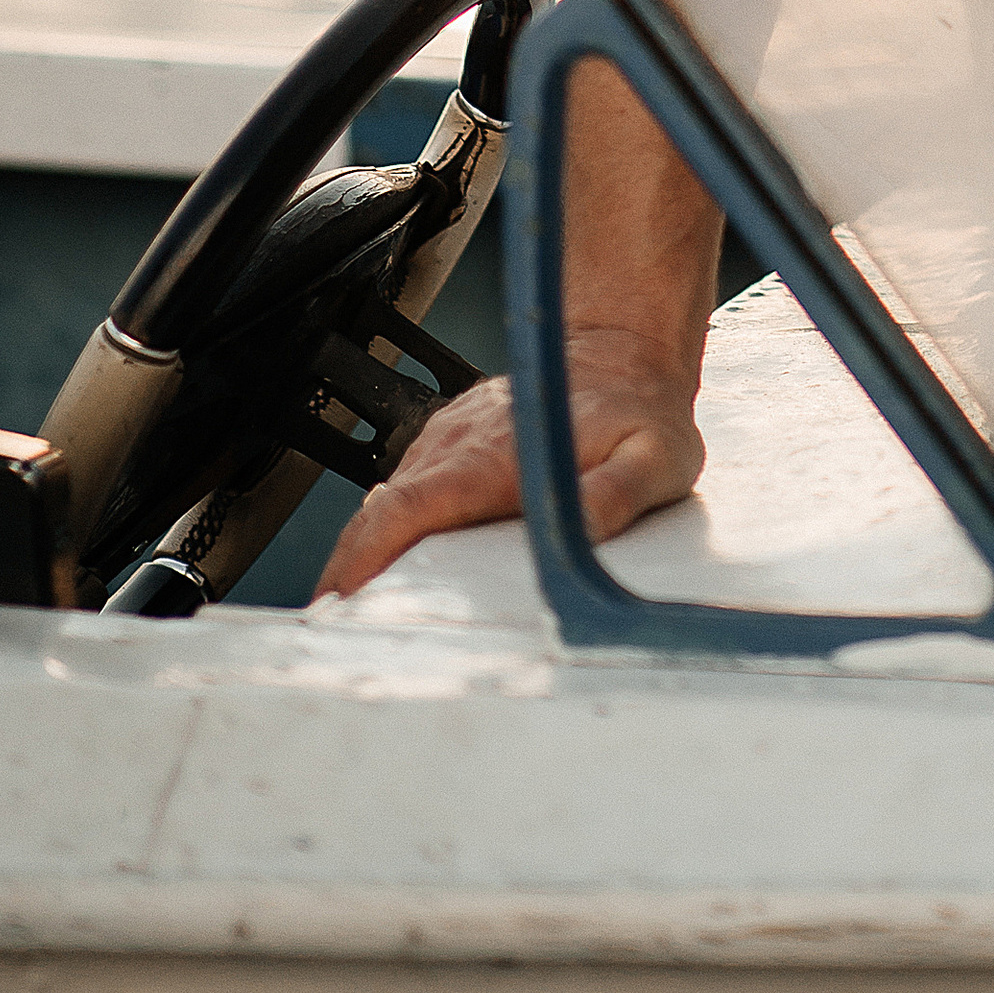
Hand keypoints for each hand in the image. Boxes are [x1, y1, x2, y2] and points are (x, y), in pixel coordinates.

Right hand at [312, 326, 705, 597]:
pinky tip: (394, 571)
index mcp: (496, 453)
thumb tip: (576, 536)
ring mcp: (452, 439)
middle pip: (380, 512)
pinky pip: (408, 488)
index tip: (342, 598)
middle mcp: (461, 441)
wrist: (627, 353)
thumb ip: (615, 496)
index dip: (367, 554)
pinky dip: (388, 530)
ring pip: (387, 501)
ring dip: (365, 555)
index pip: (409, 505)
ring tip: (359, 621)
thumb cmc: (641, 410)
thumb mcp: (652, 457)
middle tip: (340, 639)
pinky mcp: (454, 442)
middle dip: (349, 572)